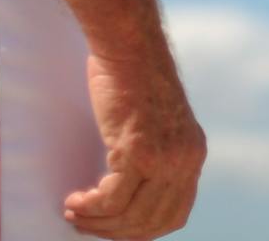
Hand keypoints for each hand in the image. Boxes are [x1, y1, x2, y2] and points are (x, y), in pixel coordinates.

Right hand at [64, 49, 206, 238]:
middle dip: (115, 231)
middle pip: (152, 221)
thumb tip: (130, 193)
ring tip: (74, 212)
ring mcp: (164, 158)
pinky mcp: (138, 151)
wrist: (130, 45)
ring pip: (130, 215)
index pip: (176, 214)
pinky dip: (90, 206)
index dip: (143, 229)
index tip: (115, 228)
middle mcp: (186, 160)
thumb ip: (156, 153)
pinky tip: (74, 199)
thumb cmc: (133, 78)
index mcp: (194, 154)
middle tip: (85, 224)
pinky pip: (111, 199)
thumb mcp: (158, 122)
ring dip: (97, 222)